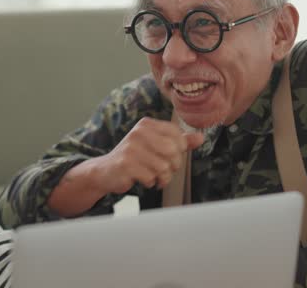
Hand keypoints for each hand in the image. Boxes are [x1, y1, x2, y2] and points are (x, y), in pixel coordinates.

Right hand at [88, 117, 203, 194]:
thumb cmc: (134, 158)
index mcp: (146, 124)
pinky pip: (151, 177)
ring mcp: (131, 148)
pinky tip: (144, 180)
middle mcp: (138, 133)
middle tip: (165, 170)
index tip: (171, 156)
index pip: (176, 134)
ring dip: (163, 177)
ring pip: (164, 167)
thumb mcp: (155, 145)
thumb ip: (178, 141)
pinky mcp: (126, 164)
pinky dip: (151, 182)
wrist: (106, 171)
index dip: (179, 149)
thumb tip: (200, 137)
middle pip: (173, 151)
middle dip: (173, 165)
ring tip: (155, 177)